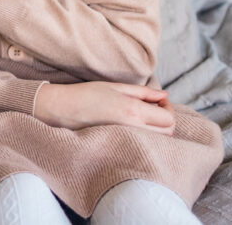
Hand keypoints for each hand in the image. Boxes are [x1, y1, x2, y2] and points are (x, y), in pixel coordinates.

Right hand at [34, 81, 174, 134]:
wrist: (62, 109)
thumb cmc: (86, 94)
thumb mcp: (115, 87)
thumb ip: (143, 92)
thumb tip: (164, 96)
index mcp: (133, 111)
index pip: (168, 118)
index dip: (168, 108)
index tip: (158, 101)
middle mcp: (133, 128)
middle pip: (168, 132)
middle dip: (165, 119)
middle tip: (153, 108)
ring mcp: (127, 139)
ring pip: (158, 140)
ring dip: (157, 128)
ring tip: (141, 116)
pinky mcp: (120, 144)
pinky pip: (143, 143)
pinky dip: (146, 135)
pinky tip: (132, 124)